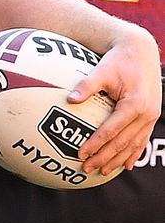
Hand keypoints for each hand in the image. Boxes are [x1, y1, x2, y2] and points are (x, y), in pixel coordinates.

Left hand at [68, 27, 161, 174]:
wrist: (140, 51)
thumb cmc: (118, 60)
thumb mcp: (101, 70)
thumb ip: (86, 85)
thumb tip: (70, 99)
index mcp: (134, 105)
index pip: (111, 130)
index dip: (96, 144)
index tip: (81, 154)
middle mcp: (146, 114)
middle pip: (123, 142)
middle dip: (105, 157)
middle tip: (87, 168)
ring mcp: (151, 116)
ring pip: (134, 144)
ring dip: (118, 159)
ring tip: (103, 171)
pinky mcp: (152, 116)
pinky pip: (142, 139)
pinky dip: (133, 152)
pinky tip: (125, 165)